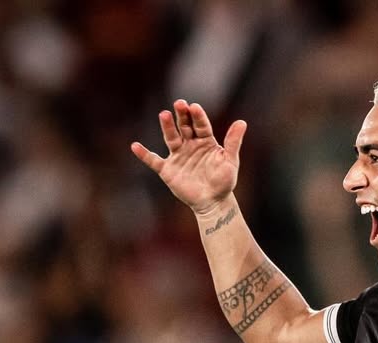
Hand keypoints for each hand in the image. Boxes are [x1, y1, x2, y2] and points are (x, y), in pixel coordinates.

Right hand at [131, 100, 244, 214]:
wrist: (213, 203)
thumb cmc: (223, 182)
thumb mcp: (230, 161)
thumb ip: (234, 142)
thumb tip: (242, 122)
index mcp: (205, 141)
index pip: (200, 124)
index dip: (197, 116)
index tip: (195, 107)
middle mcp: (190, 144)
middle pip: (184, 126)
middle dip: (181, 115)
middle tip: (179, 104)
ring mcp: (178, 156)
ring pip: (171, 138)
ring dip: (167, 126)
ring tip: (164, 115)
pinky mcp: (168, 169)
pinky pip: (154, 161)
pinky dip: (144, 155)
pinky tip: (135, 146)